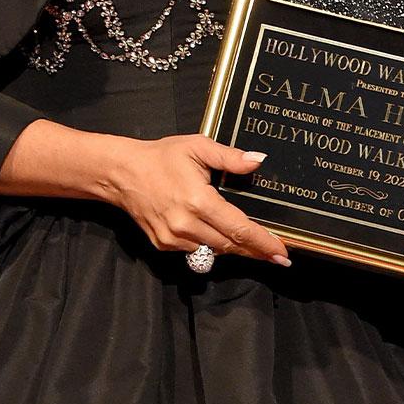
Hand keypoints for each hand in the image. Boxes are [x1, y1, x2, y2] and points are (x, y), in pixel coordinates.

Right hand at [101, 135, 290, 265]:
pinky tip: (221, 236)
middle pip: (230, 245)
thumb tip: (258, 161)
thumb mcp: (198, 147)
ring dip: (235, 249)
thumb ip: (230, 157)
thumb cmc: (162, 157)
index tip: (282, 254)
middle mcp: (186, 225)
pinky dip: (211, 245)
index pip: (239, 228)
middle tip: (278, 256)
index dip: (263, 243)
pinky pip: (196, 250)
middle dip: (256, 251)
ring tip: (256, 247)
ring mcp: (172, 238)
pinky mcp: (163, 244)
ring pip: (214, 251)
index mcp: (198, 201)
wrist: (122, 173)